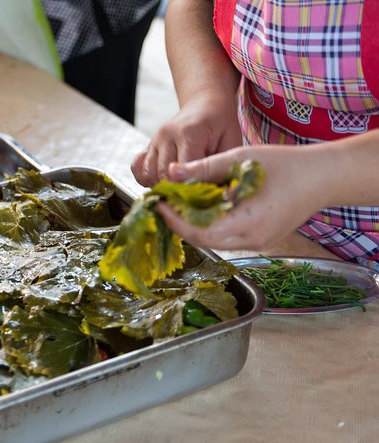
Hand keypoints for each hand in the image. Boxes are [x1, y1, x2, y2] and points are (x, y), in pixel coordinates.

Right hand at [131, 94, 241, 186]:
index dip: (191, 187)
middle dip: (176, 189)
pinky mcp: (148, 144)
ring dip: (161, 185)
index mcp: (189, 133)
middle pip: (163, 175)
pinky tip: (160, 180)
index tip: (200, 195)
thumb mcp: (230, 142)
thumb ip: (220, 165)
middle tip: (190, 195)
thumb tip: (211, 191)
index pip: (183, 170)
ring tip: (177, 187)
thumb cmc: (221, 124)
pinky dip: (145, 178)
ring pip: (148, 174)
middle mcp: (167, 135)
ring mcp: (155, 139)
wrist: (205, 103)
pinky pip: (137, 167)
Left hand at [156, 145, 327, 250]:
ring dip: (195, 224)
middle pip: (203, 240)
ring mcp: (259, 243)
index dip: (175, 220)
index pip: (199, 232)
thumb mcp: (241, 158)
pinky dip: (212, 225)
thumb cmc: (286, 164)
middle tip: (166, 203)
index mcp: (248, 222)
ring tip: (181, 203)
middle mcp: (253, 239)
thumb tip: (172, 172)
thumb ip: (204, 167)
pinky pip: (228, 238)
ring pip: (214, 240)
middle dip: (181, 223)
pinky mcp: (262, 240)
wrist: (324, 177)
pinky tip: (204, 207)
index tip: (160, 203)